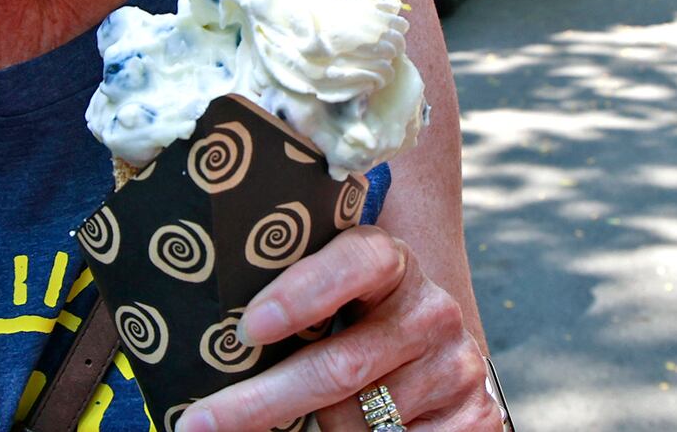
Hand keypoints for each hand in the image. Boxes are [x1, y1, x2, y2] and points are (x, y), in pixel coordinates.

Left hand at [178, 227, 504, 430]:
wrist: (436, 356)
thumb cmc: (353, 322)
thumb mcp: (331, 299)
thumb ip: (294, 301)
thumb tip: (203, 335)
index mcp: (391, 263)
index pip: (357, 261)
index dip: (304, 291)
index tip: (250, 326)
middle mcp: (431, 309)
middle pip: (342, 364)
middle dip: (263, 401)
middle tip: (199, 422)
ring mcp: (457, 365)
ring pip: (362, 419)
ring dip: (321, 429)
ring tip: (304, 423)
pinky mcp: (476, 418)